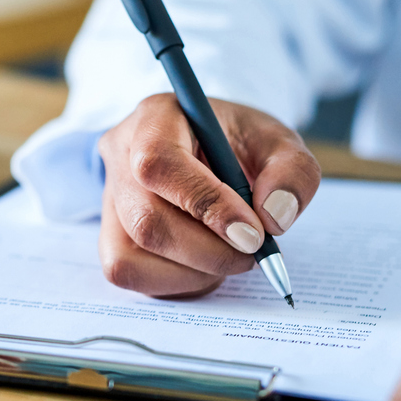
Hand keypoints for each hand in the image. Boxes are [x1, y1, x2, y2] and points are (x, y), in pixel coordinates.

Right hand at [97, 93, 319, 296]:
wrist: (206, 151)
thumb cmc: (235, 143)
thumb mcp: (275, 140)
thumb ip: (290, 170)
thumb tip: (275, 217)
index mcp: (155, 118)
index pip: (159, 163)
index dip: (205, 204)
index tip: (253, 233)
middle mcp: (119, 156)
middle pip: (146, 220)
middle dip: (209, 250)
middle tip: (253, 252)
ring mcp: (109, 200)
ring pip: (132, 255)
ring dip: (194, 271)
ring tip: (230, 254)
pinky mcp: (109, 237)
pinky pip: (128, 274)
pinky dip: (175, 282)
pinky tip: (204, 266)